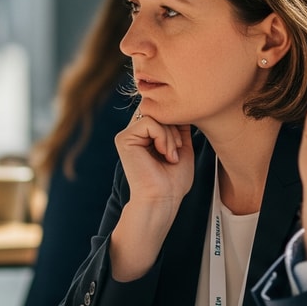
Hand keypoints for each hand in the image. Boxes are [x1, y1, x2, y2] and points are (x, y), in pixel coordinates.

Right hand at [108, 110, 192, 280]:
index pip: (163, 111)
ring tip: (171, 155)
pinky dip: (164, 137)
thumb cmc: (173, 181)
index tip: (181, 145)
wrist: (163, 200)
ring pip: (156, 115)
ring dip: (171, 136)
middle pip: (160, 110)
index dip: (177, 122)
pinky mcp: (123, 139)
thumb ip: (179, 126)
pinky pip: (150, 123)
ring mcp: (127, 134)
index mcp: (145, 134)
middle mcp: (134, 132)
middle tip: (177, 150)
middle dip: (175, 128)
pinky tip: (164, 154)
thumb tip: (183, 106)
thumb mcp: (182, 147)